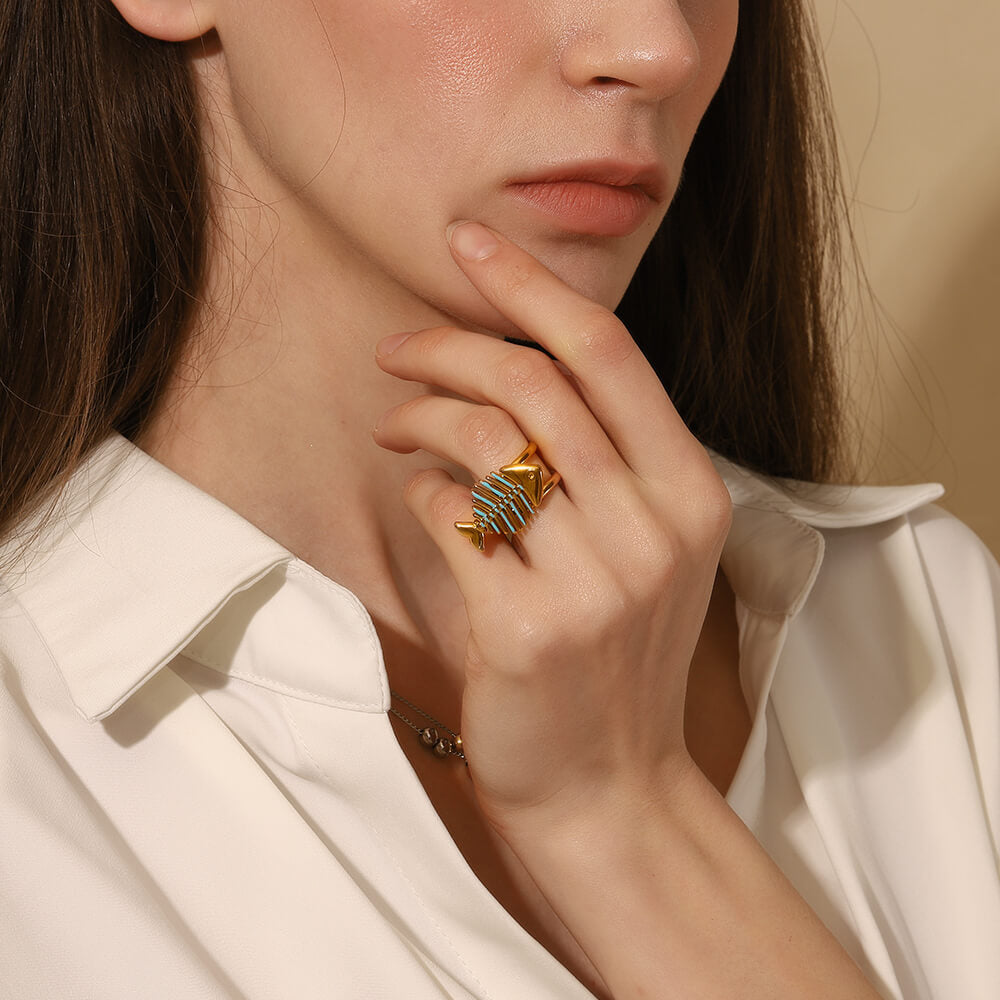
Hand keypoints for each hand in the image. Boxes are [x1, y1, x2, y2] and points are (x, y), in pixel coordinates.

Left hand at [373, 220, 731, 832]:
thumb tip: (515, 365)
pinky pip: (451, 516)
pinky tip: (420, 499)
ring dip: (420, 416)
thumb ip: (608, 461)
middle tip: (398, 349)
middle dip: (449, 346)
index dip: (532, 287)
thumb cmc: (617, 657)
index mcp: (691, 493)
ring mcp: (594, 581)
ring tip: (393, 425)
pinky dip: (421, 491)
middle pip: (532, 383)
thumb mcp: (649, 550)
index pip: (608, 354)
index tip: (470, 243)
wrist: (608, 786)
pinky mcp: (526, 627)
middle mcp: (653, 527)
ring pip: (484, 442)